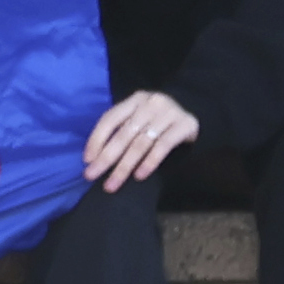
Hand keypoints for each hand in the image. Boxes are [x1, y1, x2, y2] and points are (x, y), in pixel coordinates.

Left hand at [82, 90, 198, 192]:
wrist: (196, 116)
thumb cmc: (160, 123)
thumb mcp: (141, 119)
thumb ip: (123, 131)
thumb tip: (95, 158)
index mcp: (135, 100)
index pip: (110, 118)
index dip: (96, 139)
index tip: (87, 160)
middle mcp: (150, 103)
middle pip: (124, 133)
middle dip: (106, 157)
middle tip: (92, 176)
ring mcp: (169, 113)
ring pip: (141, 142)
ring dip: (124, 166)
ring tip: (113, 184)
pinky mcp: (184, 125)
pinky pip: (163, 146)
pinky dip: (149, 162)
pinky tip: (139, 176)